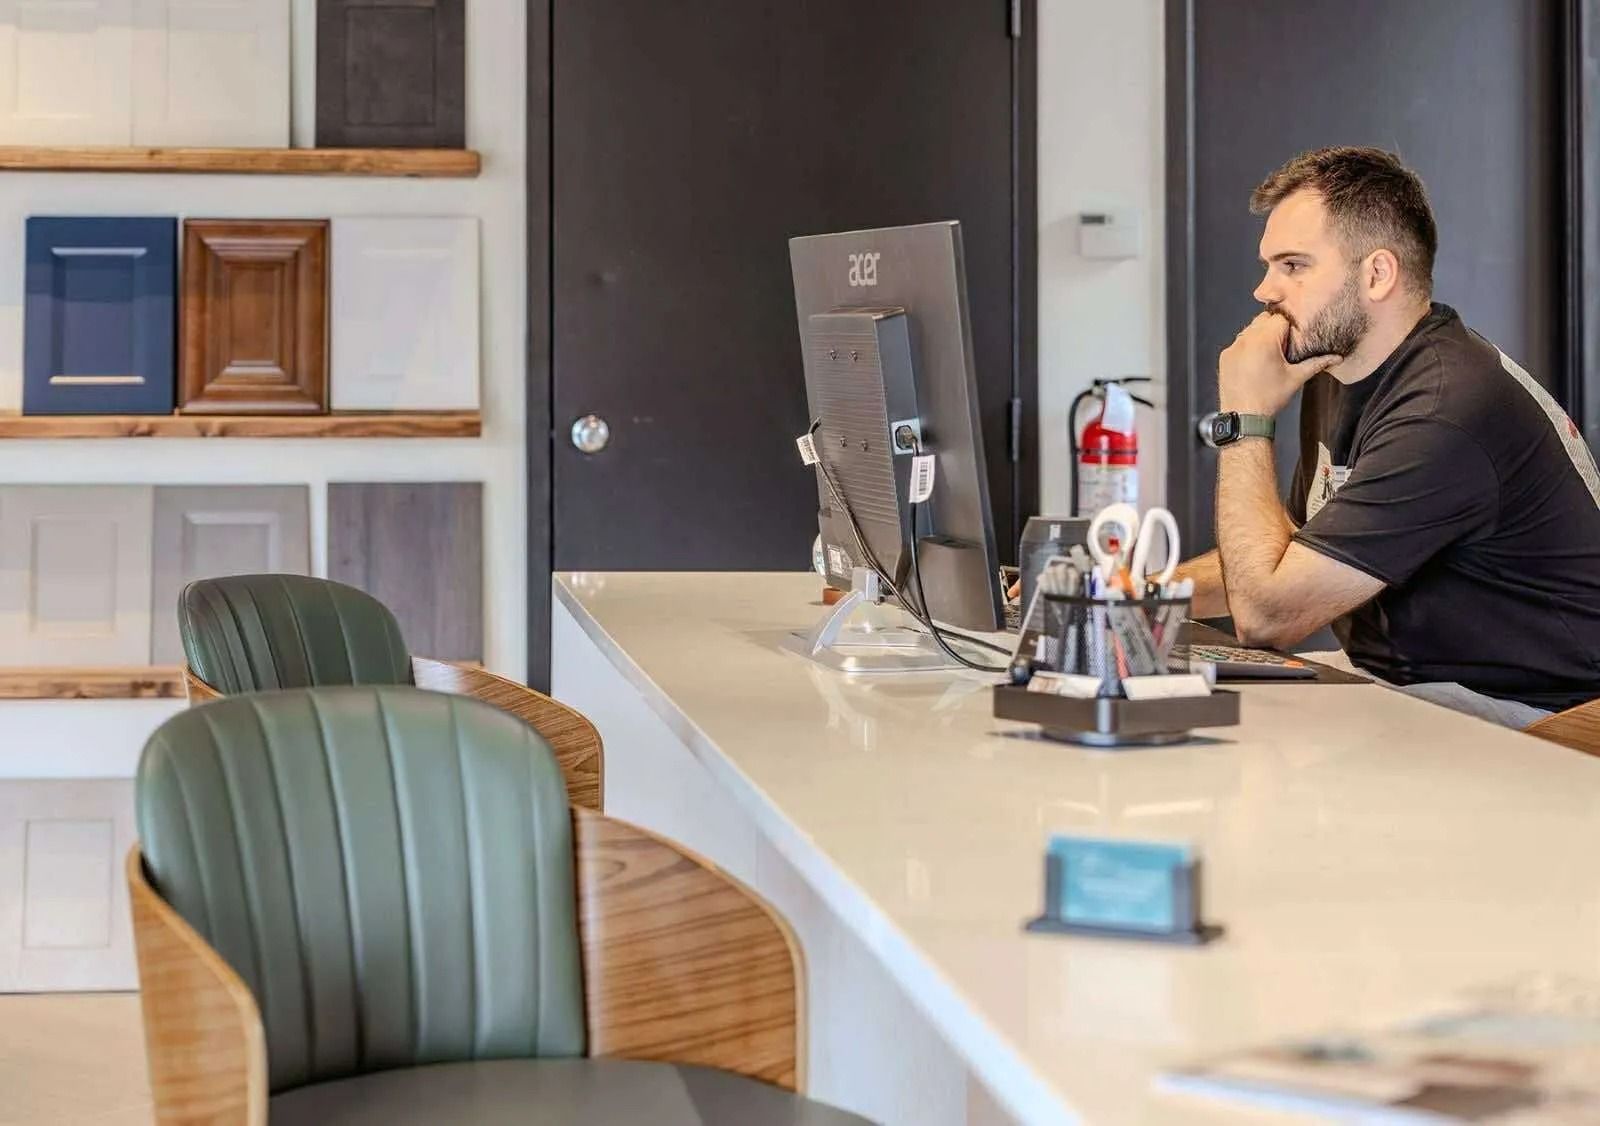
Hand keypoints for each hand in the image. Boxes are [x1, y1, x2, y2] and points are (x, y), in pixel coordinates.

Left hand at [1218, 313, 1338, 416]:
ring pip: (1250, 330)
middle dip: (1275, 329)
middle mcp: (1246, 340)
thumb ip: (1317, 363)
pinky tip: (1255, 364)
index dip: (1290, 327)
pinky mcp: (1225, 356)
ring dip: (1260, 337)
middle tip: (1283, 348)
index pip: (1280, 318)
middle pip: (1264, 319)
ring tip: (1269, 356)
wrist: (1244, 417)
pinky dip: (1247, 347)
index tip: (1293, 339)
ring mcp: (1233, 348)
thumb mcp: (1296, 378)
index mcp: (1264, 341)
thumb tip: (1336, 358)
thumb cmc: (1268, 399)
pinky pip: (1239, 343)